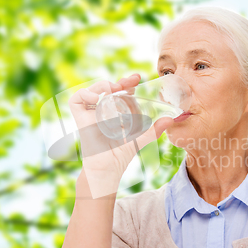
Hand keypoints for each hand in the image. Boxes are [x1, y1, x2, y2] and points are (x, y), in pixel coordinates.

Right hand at [68, 74, 173, 197]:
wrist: (108, 169)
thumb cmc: (121, 156)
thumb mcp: (139, 139)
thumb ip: (153, 130)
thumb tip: (170, 119)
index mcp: (115, 112)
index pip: (120, 92)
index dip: (127, 83)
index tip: (138, 79)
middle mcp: (101, 111)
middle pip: (107, 88)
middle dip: (119, 82)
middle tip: (131, 81)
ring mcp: (90, 114)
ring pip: (92, 89)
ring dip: (103, 84)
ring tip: (115, 88)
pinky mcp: (80, 119)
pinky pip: (77, 100)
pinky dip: (86, 94)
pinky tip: (98, 99)